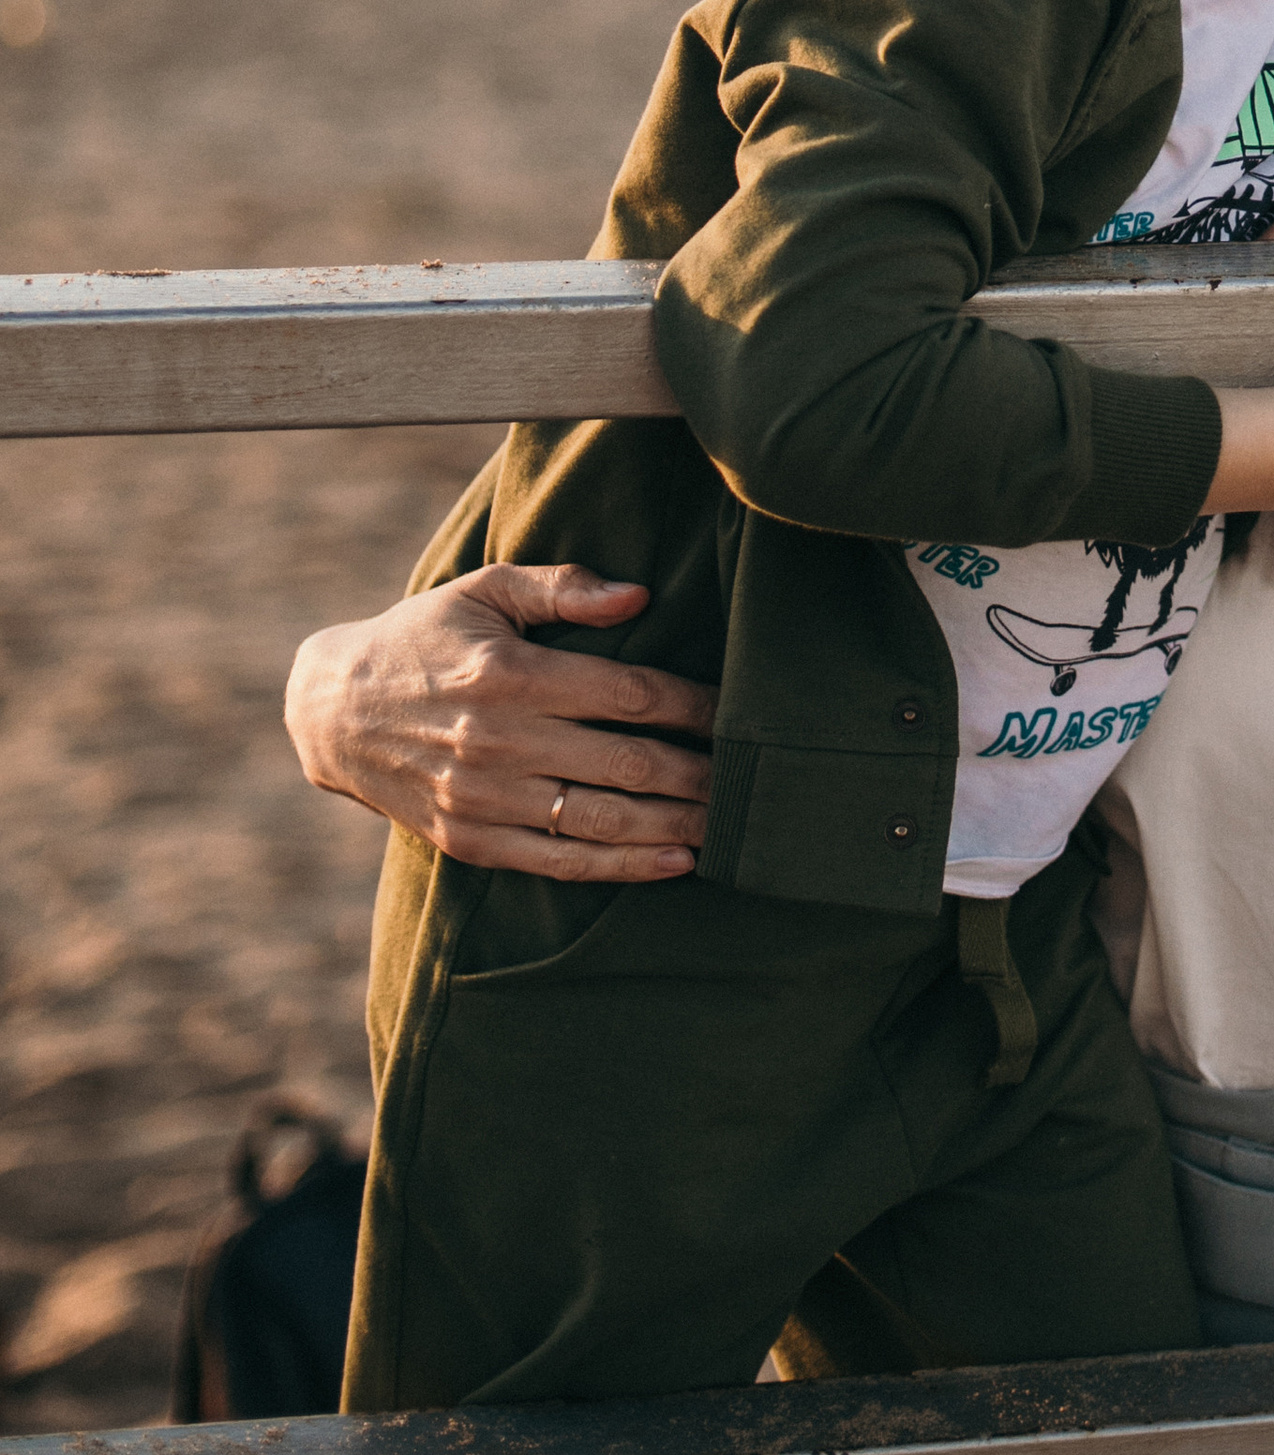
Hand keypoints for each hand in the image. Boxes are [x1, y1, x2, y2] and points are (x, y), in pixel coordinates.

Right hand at [283, 566, 718, 881]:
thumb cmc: (424, 637)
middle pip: (627, 763)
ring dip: (673, 825)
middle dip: (699, 773)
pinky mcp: (470, 840)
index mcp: (512, 675)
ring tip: (730, 826)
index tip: (739, 711)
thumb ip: (563, 587)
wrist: (334, 712)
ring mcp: (483, 798)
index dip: (694, 706)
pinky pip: (558, 862)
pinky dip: (621, 868)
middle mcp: (499, 740)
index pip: (629, 694)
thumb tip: (639, 596)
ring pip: (600, 821)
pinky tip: (673, 861)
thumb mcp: (484, 589)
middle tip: (757, 778)